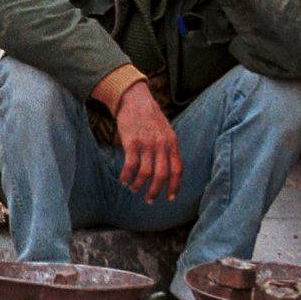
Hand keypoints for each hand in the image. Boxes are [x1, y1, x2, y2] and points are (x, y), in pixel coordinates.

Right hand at [115, 82, 182, 201]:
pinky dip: (126, 176)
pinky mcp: (131, 142)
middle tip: (149, 200)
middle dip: (155, 191)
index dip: (175, 185)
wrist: (134, 99)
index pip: (177, 169)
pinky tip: (123, 180)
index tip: (171, 197)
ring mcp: (147, 144)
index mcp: (172, 143)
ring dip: (139, 185)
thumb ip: (168, 147)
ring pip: (146, 173)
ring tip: (133, 189)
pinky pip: (130, 165)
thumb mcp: (165, 130)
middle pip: (162, 175)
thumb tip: (167, 168)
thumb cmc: (149, 116)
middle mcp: (161, 145)